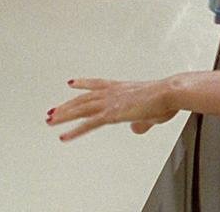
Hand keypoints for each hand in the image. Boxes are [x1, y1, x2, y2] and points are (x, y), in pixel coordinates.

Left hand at [46, 77, 178, 141]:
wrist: (169, 93)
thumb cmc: (167, 99)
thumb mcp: (154, 113)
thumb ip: (142, 122)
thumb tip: (135, 129)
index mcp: (123, 88)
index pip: (98, 84)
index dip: (84, 84)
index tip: (72, 83)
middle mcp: (113, 93)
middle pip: (83, 99)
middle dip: (67, 105)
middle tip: (53, 111)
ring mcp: (110, 103)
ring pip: (80, 109)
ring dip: (64, 115)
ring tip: (50, 121)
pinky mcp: (111, 114)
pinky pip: (87, 124)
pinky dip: (74, 131)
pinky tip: (64, 136)